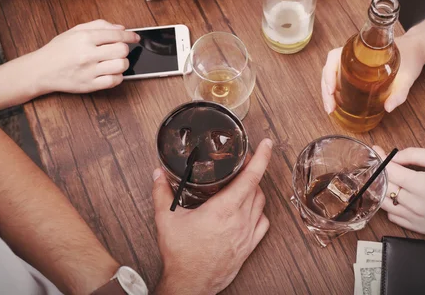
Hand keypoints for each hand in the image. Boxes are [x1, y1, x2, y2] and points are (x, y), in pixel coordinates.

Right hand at [31, 20, 138, 94]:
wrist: (41, 70)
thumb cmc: (58, 49)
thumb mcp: (75, 31)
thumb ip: (99, 26)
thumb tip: (121, 27)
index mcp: (84, 38)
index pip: (116, 34)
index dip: (130, 35)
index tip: (135, 37)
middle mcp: (87, 54)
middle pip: (122, 50)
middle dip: (124, 49)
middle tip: (119, 49)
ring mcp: (89, 71)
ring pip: (121, 66)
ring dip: (123, 63)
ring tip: (115, 61)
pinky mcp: (89, 85)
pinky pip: (114, 81)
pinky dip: (118, 76)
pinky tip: (111, 72)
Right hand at [152, 139, 272, 294]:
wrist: (189, 284)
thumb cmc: (181, 255)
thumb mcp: (166, 219)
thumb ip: (161, 192)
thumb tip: (158, 174)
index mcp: (223, 209)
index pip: (251, 177)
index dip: (261, 157)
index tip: (266, 144)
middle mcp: (240, 220)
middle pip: (256, 187)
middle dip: (252, 171)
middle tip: (242, 163)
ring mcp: (247, 234)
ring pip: (261, 203)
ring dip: (255, 190)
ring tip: (243, 183)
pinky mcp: (249, 247)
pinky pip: (263, 223)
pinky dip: (259, 211)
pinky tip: (249, 210)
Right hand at [320, 32, 424, 114]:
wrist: (414, 51)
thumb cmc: (409, 58)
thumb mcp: (407, 76)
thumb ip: (399, 92)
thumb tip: (388, 108)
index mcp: (359, 50)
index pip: (334, 58)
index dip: (329, 74)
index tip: (331, 90)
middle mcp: (351, 55)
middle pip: (329, 69)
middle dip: (326, 89)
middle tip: (330, 108)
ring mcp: (352, 63)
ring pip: (331, 75)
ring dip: (327, 92)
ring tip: (331, 108)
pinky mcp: (354, 70)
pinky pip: (338, 78)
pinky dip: (334, 90)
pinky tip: (336, 103)